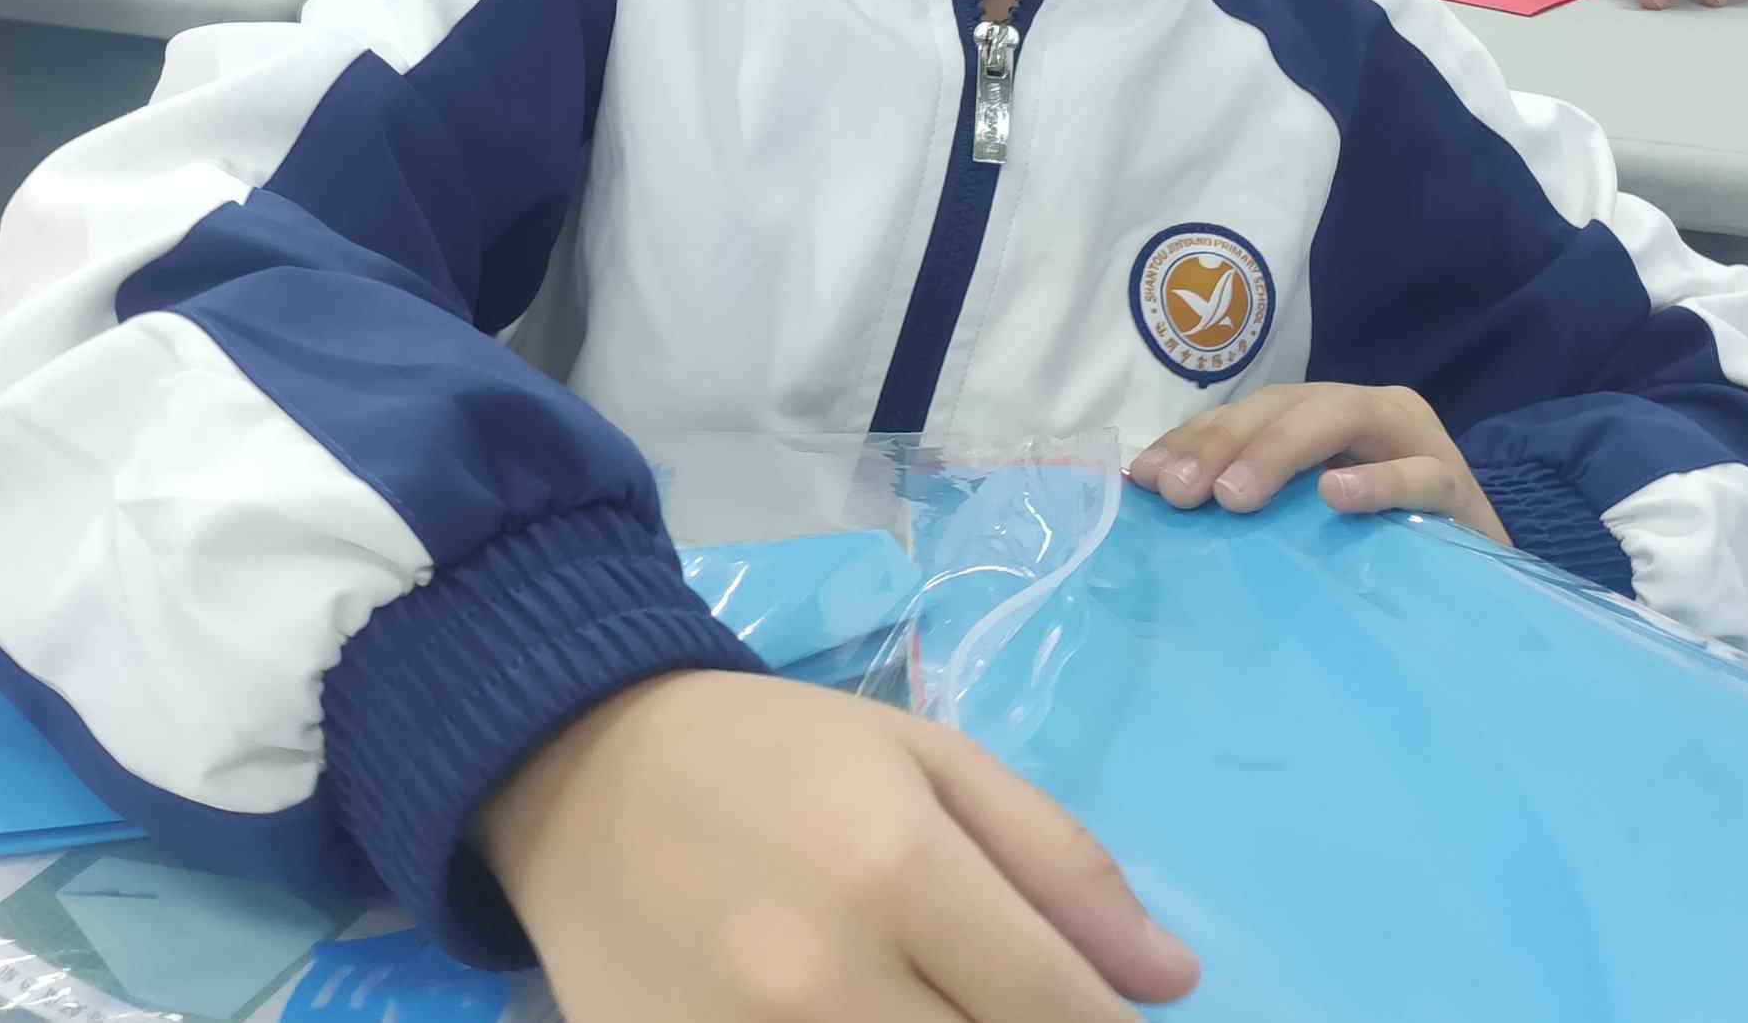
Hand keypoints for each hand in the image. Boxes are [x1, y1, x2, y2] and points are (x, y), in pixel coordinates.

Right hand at [483, 671, 1197, 1022]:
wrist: (576, 766)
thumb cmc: (774, 753)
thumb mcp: (927, 759)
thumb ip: (1058, 864)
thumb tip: (1171, 983)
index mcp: (901, 873)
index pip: (1065, 1014)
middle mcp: (827, 978)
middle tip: (997, 1001)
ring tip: (924, 1004)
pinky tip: (863, 1021)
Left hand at [1128, 382, 1511, 546]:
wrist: (1481, 583)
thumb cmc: (1377, 547)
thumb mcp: (1305, 519)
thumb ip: (1252, 499)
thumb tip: (1158, 500)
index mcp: (1321, 415)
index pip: (1246, 413)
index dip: (1192, 440)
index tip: (1145, 479)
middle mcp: (1366, 413)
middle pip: (1283, 406)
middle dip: (1223, 445)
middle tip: (1179, 494)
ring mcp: (1416, 441)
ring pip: (1341, 418)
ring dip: (1280, 451)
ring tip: (1236, 496)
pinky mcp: (1458, 486)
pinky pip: (1416, 475)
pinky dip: (1376, 482)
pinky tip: (1336, 498)